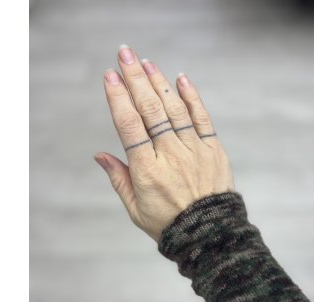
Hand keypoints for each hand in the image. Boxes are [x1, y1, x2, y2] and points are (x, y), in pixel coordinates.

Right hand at [94, 45, 234, 241]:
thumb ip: (119, 178)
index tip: (110, 76)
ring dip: (159, 82)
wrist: (211, 236)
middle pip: (150, 110)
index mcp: (147, 171)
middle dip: (136, 78)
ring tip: (146, 62)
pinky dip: (191, 97)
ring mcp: (194, 151)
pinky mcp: (213, 150)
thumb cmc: (168, 224)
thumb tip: (100, 155)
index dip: (119, 98)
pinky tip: (180, 79)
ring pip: (174, 109)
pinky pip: (201, 119)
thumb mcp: (135, 208)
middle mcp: (170, 156)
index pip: (130, 127)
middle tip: (125, 54)